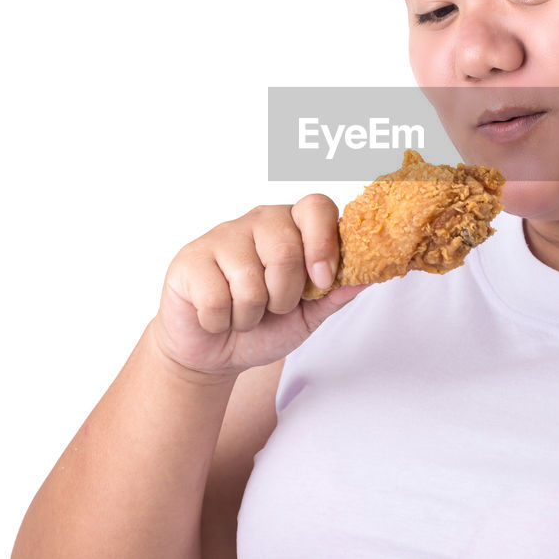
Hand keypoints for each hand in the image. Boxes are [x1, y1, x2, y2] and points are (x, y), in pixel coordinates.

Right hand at [149, 194, 367, 378]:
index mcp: (294, 226)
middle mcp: (259, 221)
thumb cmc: (265, 326)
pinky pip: (216, 298)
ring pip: (250, 279)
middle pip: (286, 250)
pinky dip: (221, 321)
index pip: (317, 207)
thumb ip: (335, 294)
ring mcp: (222, 235)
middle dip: (284, 296)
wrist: (215, 352)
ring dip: (251, 314)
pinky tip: (217, 316)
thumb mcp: (309, 315)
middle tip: (273, 308)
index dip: (324, 244)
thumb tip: (368, 277)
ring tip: (243, 313)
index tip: (321, 281)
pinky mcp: (189, 259)